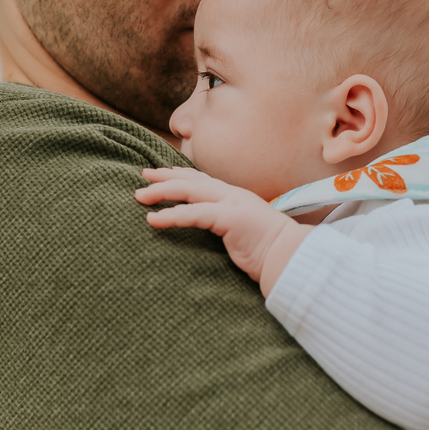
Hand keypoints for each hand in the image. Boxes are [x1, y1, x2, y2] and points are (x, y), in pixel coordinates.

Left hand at [136, 169, 308, 292]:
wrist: (288, 256)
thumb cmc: (266, 249)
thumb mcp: (241, 229)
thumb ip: (225, 223)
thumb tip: (207, 227)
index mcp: (234, 196)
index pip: (201, 179)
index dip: (178, 174)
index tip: (158, 173)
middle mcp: (231, 194)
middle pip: (191, 179)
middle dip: (164, 177)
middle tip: (142, 177)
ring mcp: (231, 203)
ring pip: (188, 191)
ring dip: (161, 192)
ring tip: (140, 197)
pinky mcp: (229, 218)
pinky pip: (194, 214)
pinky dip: (171, 215)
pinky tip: (153, 219)